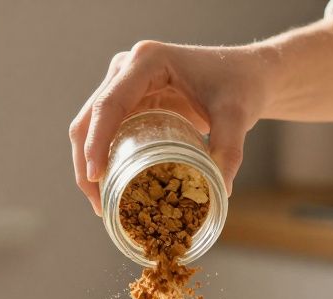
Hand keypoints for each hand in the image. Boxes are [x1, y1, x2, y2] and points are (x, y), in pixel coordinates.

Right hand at [68, 40, 270, 213]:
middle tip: (100, 204)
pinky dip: (101, 159)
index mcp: (147, 61)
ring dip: (88, 164)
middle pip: (89, 117)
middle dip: (86, 162)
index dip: (97, 142)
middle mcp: (127, 68)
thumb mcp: (236, 116)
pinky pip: (104, 131)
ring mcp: (123, 83)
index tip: (96, 177)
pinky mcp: (129, 101)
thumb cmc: (240, 85)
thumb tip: (220, 191)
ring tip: (103, 203)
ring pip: (89, 126)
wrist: (246, 75)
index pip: (110, 104)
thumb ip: (229, 149)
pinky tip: (110, 188)